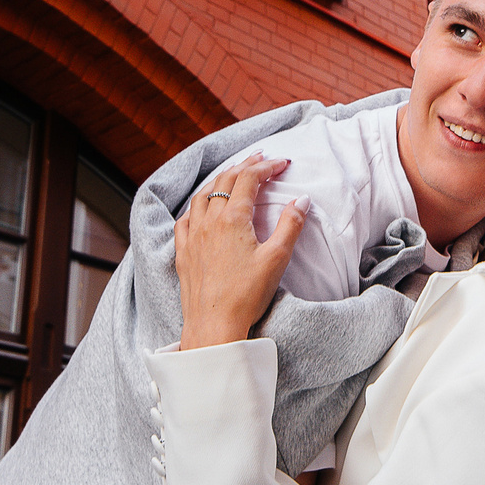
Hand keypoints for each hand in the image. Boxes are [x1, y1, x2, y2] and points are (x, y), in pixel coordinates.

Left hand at [174, 154, 304, 348]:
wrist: (214, 325)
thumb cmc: (246, 295)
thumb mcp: (277, 258)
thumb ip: (290, 225)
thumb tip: (301, 200)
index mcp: (232, 219)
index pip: (249, 179)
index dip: (267, 167)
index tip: (283, 163)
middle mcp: (208, 222)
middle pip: (225, 180)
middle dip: (245, 165)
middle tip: (261, 159)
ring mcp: (193, 236)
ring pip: (203, 195)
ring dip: (219, 180)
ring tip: (233, 176)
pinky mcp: (183, 253)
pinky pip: (185, 219)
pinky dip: (196, 206)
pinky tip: (201, 209)